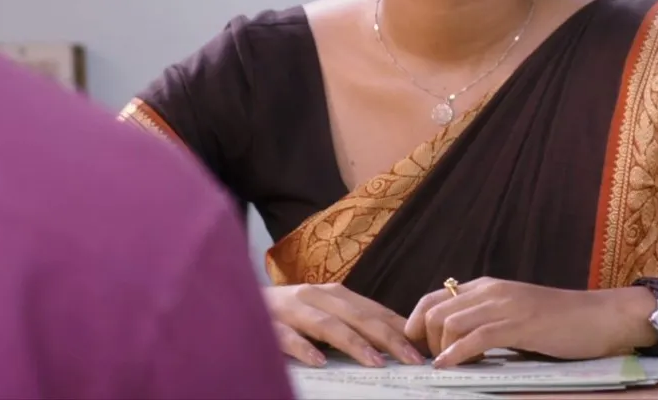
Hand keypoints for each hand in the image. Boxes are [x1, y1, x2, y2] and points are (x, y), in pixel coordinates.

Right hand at [266, 283, 426, 367]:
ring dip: (355, 343)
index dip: (401, 328)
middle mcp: (315, 296)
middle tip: (412, 359)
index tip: (424, 349)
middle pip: (359, 317)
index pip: (374, 311)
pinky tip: (319, 363)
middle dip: (389, 338)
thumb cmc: (284, 315)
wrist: (233, 299)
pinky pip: (288, 338)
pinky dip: (304, 349)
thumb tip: (393, 344)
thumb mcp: (321, 315)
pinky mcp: (268, 324)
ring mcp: (291, 309)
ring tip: (376, 362)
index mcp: (333, 295)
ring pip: (329, 325)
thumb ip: (351, 325)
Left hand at [404, 278, 656, 367]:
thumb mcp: (514, 315)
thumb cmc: (560, 322)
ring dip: (438, 349)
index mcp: (486, 287)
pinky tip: (448, 368)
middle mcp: (490, 291)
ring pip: (449, 322)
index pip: (433, 298)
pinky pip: (475, 338)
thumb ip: (486, 321)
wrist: (599, 317)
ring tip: (443, 367)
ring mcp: (504, 306)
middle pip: (433, 310)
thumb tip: (456, 343)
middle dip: (422, 340)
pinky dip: (456, 354)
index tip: (417, 350)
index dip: (415, 324)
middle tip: (430, 363)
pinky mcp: (518, 324)